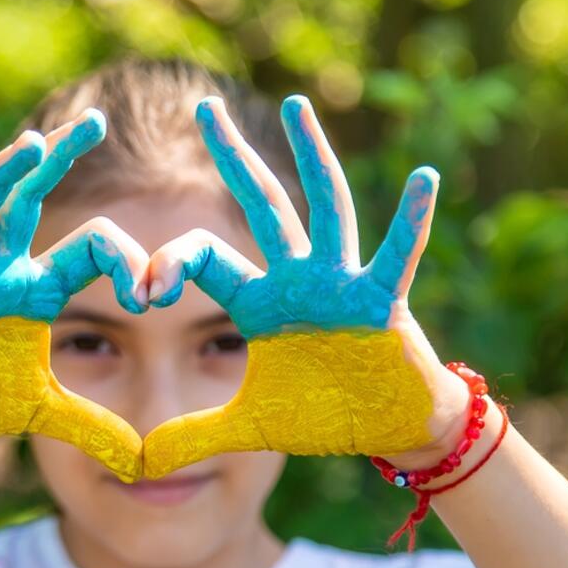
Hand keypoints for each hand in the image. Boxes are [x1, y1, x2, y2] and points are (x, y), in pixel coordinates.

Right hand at [0, 110, 150, 482]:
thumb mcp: (41, 411)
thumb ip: (90, 426)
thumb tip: (140, 460)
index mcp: (32, 285)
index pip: (87, 249)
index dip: (124, 264)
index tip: (151, 294)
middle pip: (26, 200)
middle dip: (56, 158)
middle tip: (95, 121)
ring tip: (26, 148)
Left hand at [141, 95, 470, 478]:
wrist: (386, 428)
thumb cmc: (322, 413)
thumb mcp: (249, 426)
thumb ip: (197, 435)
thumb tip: (142, 463)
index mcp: (259, 302)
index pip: (205, 259)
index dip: (169, 265)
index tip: (143, 290)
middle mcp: (296, 280)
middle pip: (259, 206)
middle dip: (232, 157)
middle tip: (201, 106)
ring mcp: (341, 284)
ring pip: (323, 209)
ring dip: (310, 157)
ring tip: (294, 105)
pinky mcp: (382, 301)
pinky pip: (397, 255)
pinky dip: (413, 221)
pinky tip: (426, 177)